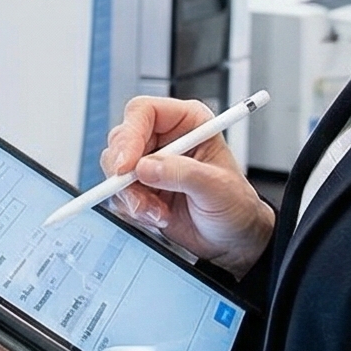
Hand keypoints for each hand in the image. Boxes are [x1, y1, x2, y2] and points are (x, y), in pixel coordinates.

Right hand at [99, 96, 275, 277]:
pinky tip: (159, 218)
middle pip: (121, 140)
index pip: (144, 112)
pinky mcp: (141, 188)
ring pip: (115, 170)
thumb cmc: (236, 205)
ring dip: (132, 197)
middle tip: (137, 197)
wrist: (233, 239)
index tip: (127, 166)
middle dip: (124, 173)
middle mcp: (164, 139)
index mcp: (187, 122)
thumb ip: (182, 173)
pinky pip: (119, 194)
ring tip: (160, 213)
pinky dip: (134, 210)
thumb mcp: (217, 187)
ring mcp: (150, 164)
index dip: (130, 134)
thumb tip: (146, 167)